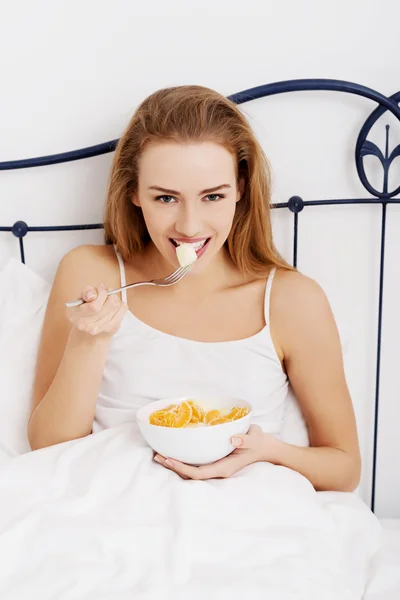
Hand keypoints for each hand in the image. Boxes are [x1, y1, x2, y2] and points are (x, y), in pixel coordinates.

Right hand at [66, 284, 127, 338]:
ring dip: (114, 298)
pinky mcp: (113, 328)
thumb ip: (86, 292)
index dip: (101, 293)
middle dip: (109, 294)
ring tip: (108, 300)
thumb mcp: (80, 298)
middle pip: (110, 304)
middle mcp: (88, 325)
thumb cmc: (84, 310)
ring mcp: (101, 328)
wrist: (87, 333)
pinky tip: (113, 307)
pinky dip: (120, 304)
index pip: (94, 306)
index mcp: (75, 315)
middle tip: (105, 293)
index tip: (100, 289)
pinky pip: (123, 309)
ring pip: (117, 305)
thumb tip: (92, 295)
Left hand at [153, 425, 276, 479]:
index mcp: (224, 468)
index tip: (169, 459)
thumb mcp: (254, 439)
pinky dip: (183, 459)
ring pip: (191, 470)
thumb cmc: (259, 443)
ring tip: (159, 455)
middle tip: (157, 456)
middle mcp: (217, 470)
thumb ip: (245, 439)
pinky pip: (195, 464)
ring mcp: (215, 466)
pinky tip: (174, 451)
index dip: (182, 468)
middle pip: (190, 474)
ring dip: (175, 464)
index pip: (198, 473)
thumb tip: (233, 439)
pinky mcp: (214, 461)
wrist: (265, 447)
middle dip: (173, 466)